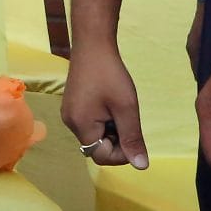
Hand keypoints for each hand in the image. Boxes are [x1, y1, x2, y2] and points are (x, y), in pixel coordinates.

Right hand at [62, 44, 148, 169]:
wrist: (92, 45)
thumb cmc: (110, 74)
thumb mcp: (126, 107)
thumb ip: (132, 138)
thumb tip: (141, 166)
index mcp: (81, 125)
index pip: (101, 156)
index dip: (122, 152)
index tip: (134, 133)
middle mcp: (70, 123)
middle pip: (97, 147)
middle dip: (116, 139)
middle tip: (127, 117)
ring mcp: (69, 114)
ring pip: (95, 135)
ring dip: (111, 129)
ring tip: (119, 107)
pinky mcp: (72, 106)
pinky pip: (90, 124)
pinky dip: (103, 121)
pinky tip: (110, 103)